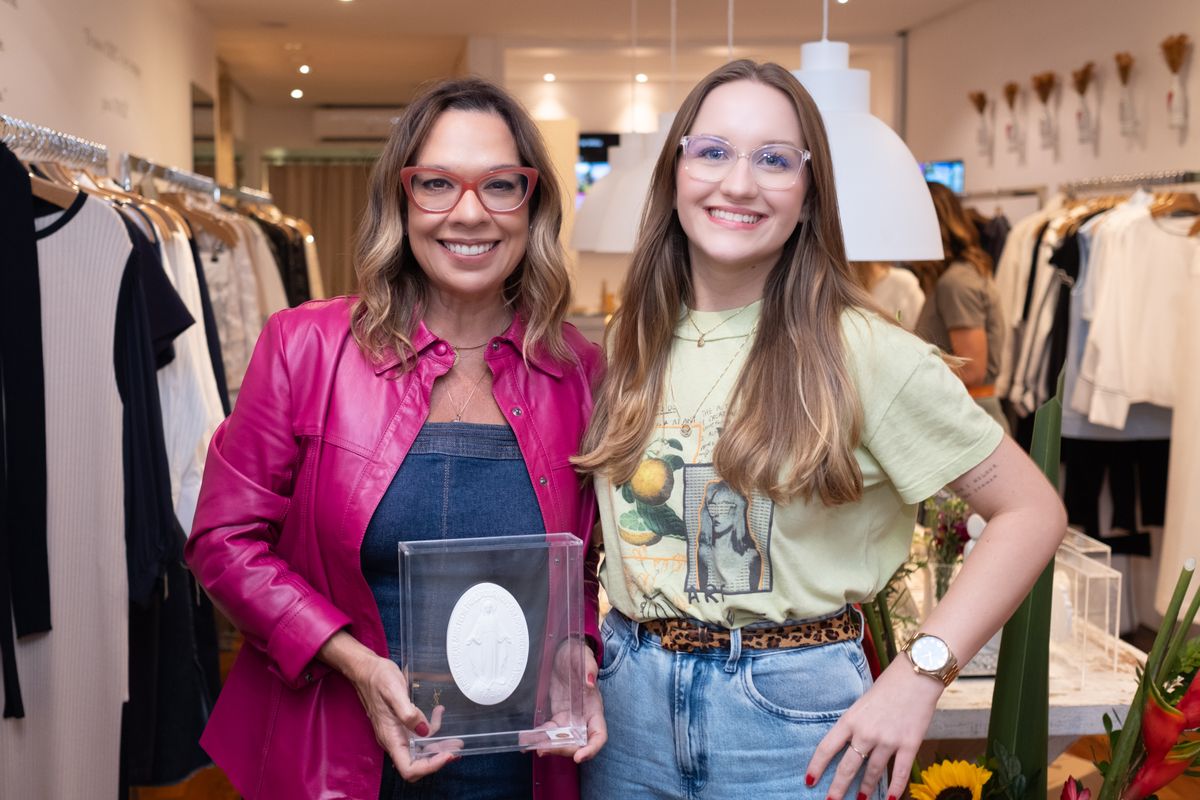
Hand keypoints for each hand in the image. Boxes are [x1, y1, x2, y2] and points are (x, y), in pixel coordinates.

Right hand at [349, 653, 456, 781]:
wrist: (367, 670)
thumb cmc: (378, 679)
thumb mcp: (395, 692)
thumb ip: (408, 713)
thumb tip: (424, 732)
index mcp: (391, 738)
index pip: (409, 768)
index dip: (429, 767)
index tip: (447, 756)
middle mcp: (394, 740)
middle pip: (417, 762)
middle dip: (437, 759)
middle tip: (457, 751)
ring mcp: (397, 733)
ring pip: (419, 749)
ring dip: (438, 746)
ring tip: (455, 740)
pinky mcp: (401, 724)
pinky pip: (418, 733)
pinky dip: (430, 727)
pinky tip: (438, 713)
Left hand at [524, 638, 606, 762]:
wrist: (563, 652)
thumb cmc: (577, 655)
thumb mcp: (582, 656)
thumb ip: (588, 668)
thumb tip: (589, 682)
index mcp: (594, 708)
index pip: (598, 735)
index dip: (591, 749)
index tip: (579, 756)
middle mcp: (583, 718)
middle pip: (577, 743)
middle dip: (562, 749)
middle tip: (544, 749)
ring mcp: (569, 719)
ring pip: (561, 740)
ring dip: (547, 746)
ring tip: (531, 745)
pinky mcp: (556, 716)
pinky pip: (548, 732)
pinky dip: (539, 738)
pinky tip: (526, 740)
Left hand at [804, 659, 944, 799]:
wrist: (916, 675)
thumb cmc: (888, 687)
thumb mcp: (862, 704)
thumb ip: (855, 725)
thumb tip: (850, 747)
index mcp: (850, 720)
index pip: (826, 748)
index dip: (816, 767)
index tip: (809, 781)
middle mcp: (866, 733)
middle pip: (847, 767)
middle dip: (838, 788)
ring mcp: (888, 740)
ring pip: (873, 773)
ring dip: (866, 789)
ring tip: (861, 799)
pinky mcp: (909, 744)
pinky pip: (900, 772)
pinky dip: (896, 788)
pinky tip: (891, 798)